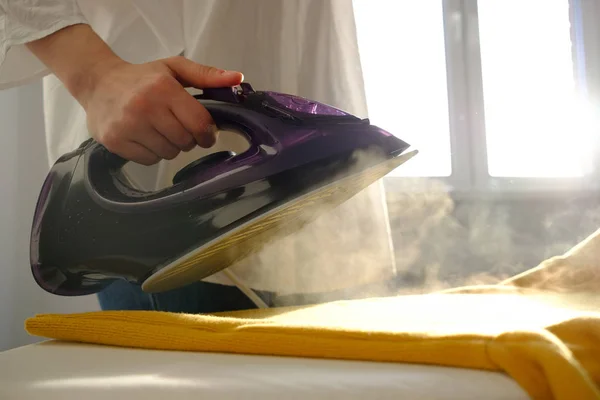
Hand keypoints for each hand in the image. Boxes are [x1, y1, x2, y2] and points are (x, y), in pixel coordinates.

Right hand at [81, 57, 243, 164]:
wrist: (97, 82)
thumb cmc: (142, 77)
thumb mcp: (174, 68)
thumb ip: (206, 75)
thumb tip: (237, 78)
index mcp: (164, 88)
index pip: (199, 124)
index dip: (207, 133)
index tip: (205, 133)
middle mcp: (145, 107)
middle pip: (185, 142)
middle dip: (187, 139)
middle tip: (177, 127)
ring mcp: (128, 126)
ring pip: (168, 154)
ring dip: (170, 147)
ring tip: (159, 130)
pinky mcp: (115, 141)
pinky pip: (149, 160)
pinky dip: (152, 153)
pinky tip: (144, 137)